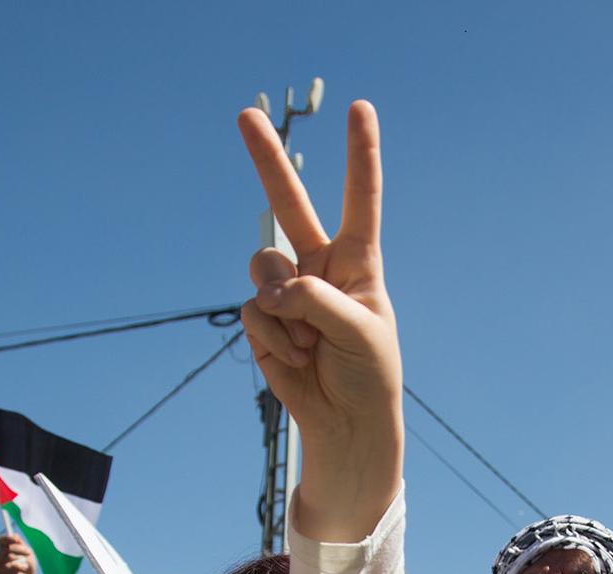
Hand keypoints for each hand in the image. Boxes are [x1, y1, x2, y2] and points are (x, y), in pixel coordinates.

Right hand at [0, 533, 34, 573]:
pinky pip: (11, 566)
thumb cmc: (28, 569)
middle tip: (29, 553)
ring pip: (9, 556)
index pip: (0, 540)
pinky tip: (23, 571)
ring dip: (22, 559)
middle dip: (20, 549)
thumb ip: (21, 545)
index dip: (7, 538)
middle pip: (6, 547)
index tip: (18, 539)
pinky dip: (21, 566)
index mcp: (4, 551)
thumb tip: (15, 535)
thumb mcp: (28, 554)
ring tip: (26, 566)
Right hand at [238, 100, 403, 542]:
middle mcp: (319, 267)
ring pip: (264, 269)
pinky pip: (253, 311)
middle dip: (266, 160)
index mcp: (358, 262)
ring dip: (281, 307)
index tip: (361, 108)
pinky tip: (295, 357)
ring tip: (308, 342)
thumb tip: (272, 291)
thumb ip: (318, 301)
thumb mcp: (360, 333)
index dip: (360, 155)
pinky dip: (272, 337)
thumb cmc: (368, 375)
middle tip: (243, 114)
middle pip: (289, 205)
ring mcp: (287, 292)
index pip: (361, 200)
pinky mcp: (263, 320)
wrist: (345, 425)